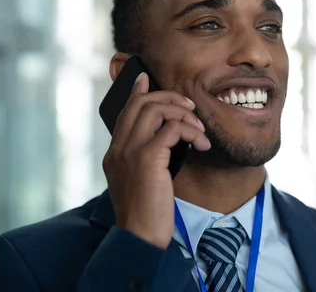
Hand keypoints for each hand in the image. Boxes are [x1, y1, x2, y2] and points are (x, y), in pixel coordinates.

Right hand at [102, 72, 210, 247]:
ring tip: (198, 131)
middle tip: (190, 108)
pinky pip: (172, 129)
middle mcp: (118, 148)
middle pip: (141, 103)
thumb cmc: (145, 213)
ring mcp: (130, 151)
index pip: (125, 111)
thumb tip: (165, 141)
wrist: (139, 237)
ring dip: (183, 114)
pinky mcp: (147, 158)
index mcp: (115, 153)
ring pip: (156, 109)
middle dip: (170, 98)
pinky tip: (200, 145)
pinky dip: (190, 131)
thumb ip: (146, 158)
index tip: (147, 79)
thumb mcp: (141, 181)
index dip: (137, 92)